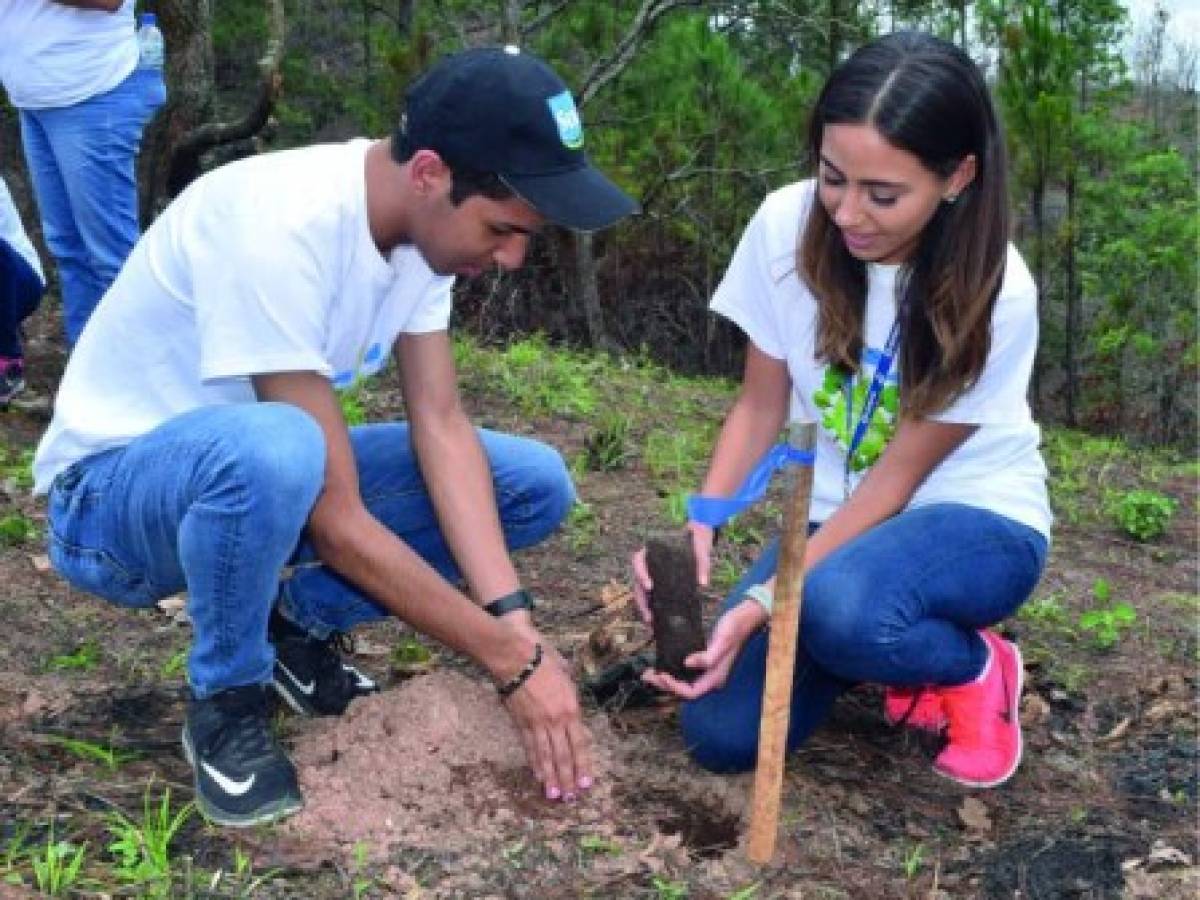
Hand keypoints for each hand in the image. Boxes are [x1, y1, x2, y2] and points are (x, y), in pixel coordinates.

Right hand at [496, 614, 593, 801]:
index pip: (579, 744)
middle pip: (563, 755)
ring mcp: (537, 724)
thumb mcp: (567, 675)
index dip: (582, 766)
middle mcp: (556, 720)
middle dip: (568, 779)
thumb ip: (571, 695)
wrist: (515, 657)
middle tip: (571, 798)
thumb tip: (572, 706)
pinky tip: (538, 776)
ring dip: (551, 778)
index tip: (586, 784)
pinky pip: (530, 747)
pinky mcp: (521, 723)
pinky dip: (534, 763)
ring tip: (555, 795)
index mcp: (571, 708)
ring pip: (546, 756)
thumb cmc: (544, 658)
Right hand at [630, 521, 715, 623]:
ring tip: (651, 623)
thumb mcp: (699, 550)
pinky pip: (651, 597)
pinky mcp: (658, 585)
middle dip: (641, 601)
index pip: (638, 561)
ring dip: (644, 608)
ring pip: (641, 593)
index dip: (641, 574)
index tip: (649, 586)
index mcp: (651, 551)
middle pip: (637, 583)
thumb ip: (702, 564)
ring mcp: (651, 575)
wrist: (697, 542)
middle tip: (649, 616)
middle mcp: (647, 565)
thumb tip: (703, 584)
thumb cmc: (694, 543)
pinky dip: (652, 608)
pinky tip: (656, 621)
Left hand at [642, 598, 766, 699]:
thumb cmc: (734, 629)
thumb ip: (706, 657)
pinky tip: (663, 664)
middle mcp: (711, 679)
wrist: (744, 618)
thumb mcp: (721, 642)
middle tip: (647, 675)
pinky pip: (685, 673)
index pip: (691, 693)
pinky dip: (672, 671)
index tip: (661, 674)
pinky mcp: (704, 663)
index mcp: (716, 679)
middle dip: (665, 686)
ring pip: (683, 683)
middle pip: (684, 692)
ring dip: (666, 680)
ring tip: (649, 673)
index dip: (674, 687)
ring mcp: (707, 672)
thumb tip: (687, 664)